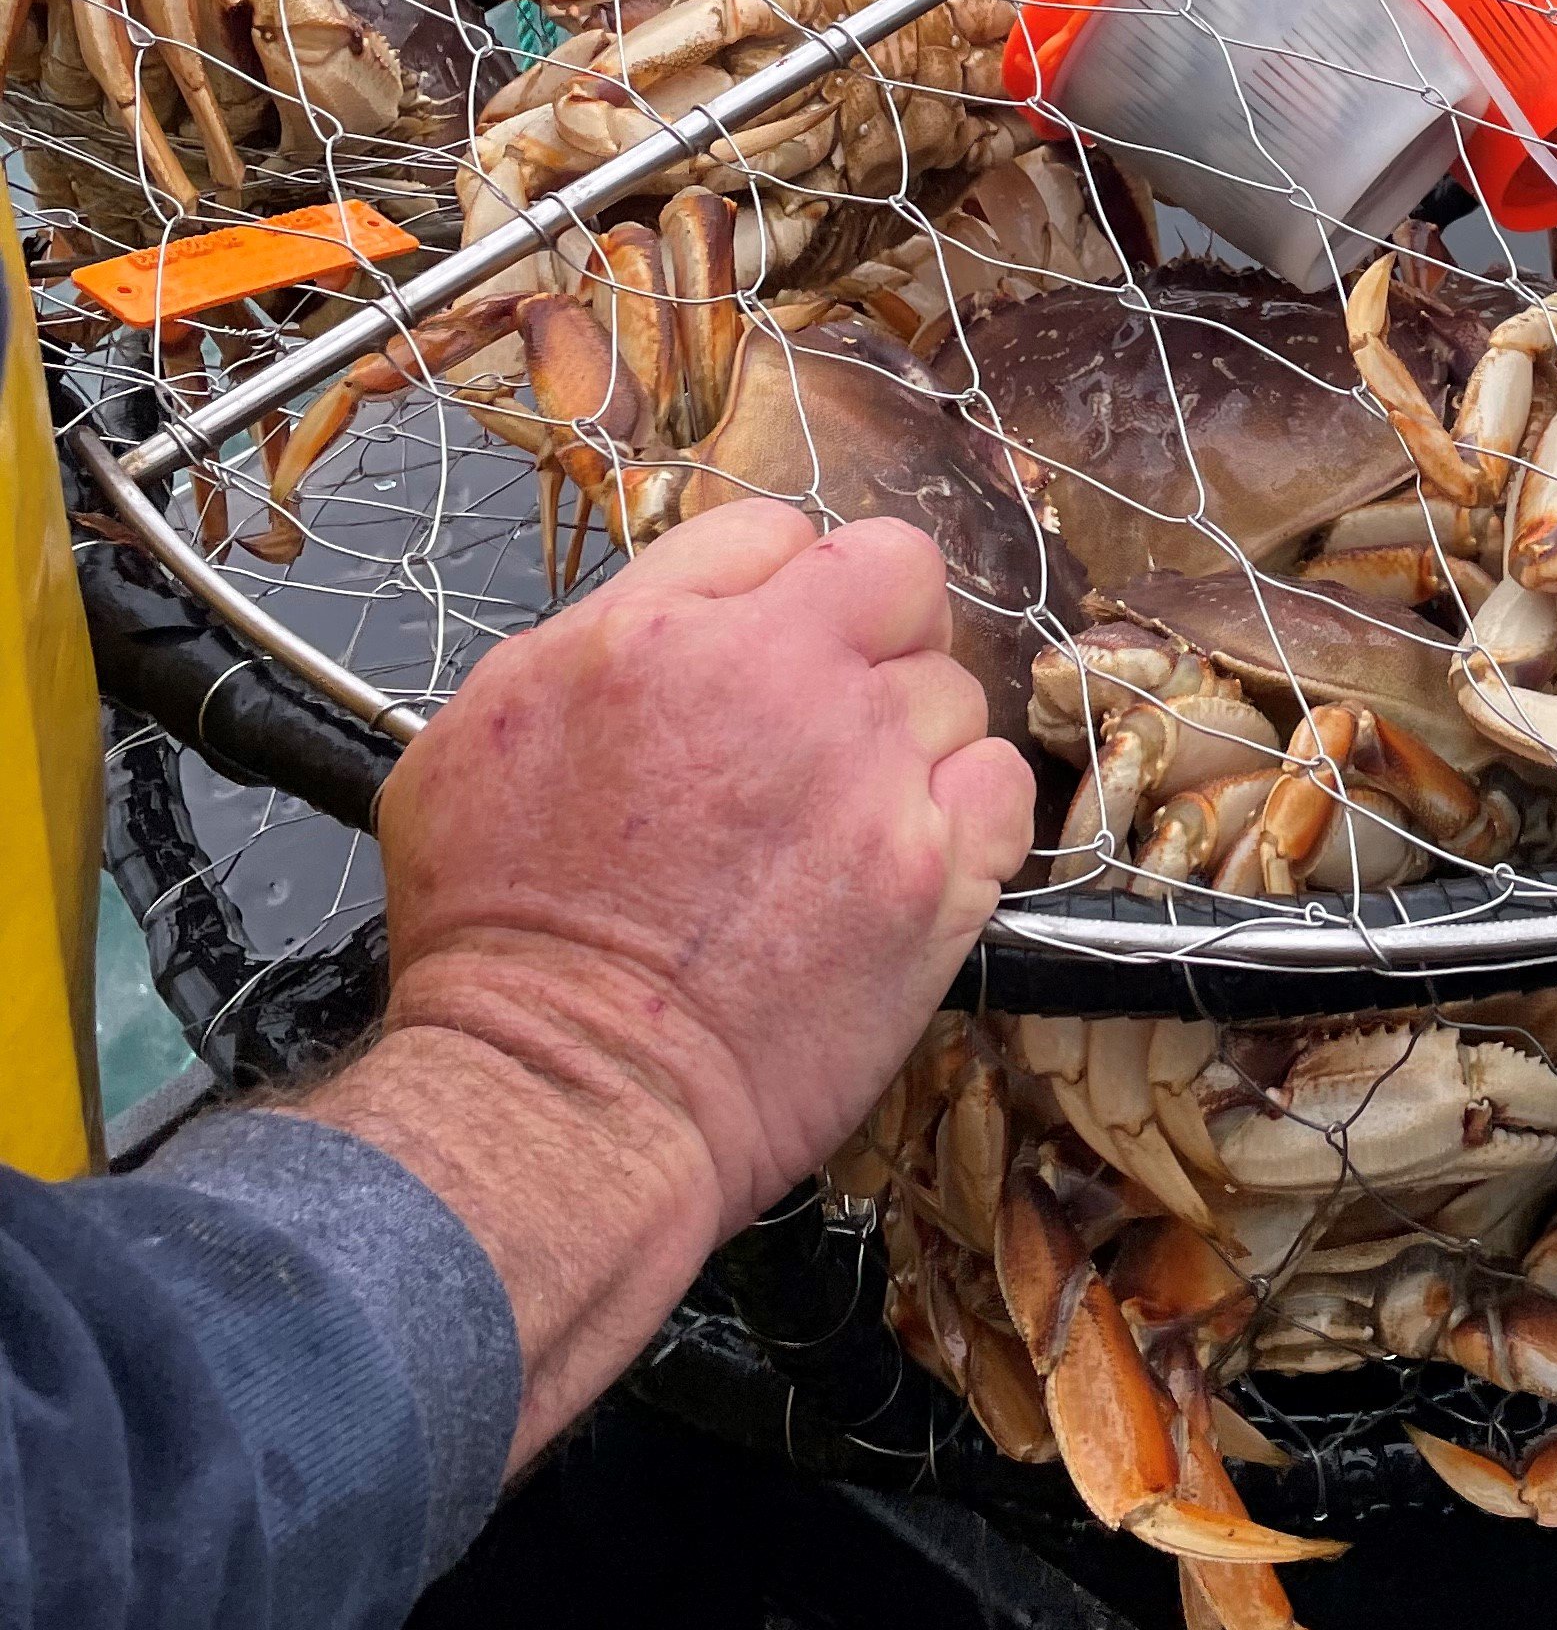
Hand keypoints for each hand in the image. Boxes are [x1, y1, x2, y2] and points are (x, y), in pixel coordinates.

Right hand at [312, 501, 1032, 1459]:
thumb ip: (600, 639)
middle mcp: (783, 684)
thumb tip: (679, 614)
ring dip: (910, 739)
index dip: (772, 588)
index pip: (777, 532)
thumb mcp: (478, 735)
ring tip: (842, 817)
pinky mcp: (934, 879)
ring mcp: (873, 779)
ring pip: (954, 692)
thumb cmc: (496, 939)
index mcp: (660, 634)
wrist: (564, 1097)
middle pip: (900, 580)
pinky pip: (1004, 790)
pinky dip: (969, 816)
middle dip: (873, 629)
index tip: (763, 644)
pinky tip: (905, 857)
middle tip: (834, 705)